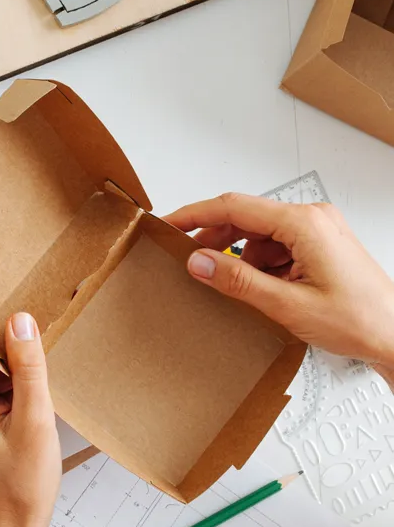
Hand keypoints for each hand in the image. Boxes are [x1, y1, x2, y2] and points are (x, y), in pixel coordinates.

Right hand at [165, 193, 393, 377]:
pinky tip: (262, 290)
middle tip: (188, 262)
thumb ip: (238, 281)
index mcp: (303, 223)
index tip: (166, 224)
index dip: (194, 214)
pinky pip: (276, 246)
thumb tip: (198, 262)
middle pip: (244, 218)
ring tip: (236, 288)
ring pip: (258, 235)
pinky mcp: (320, 245)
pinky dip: (261, 265)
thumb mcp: (288, 305)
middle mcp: (311, 218)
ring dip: (241, 258)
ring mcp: (317, 230)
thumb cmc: (360, 320)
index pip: (233, 207)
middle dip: (214, 240)